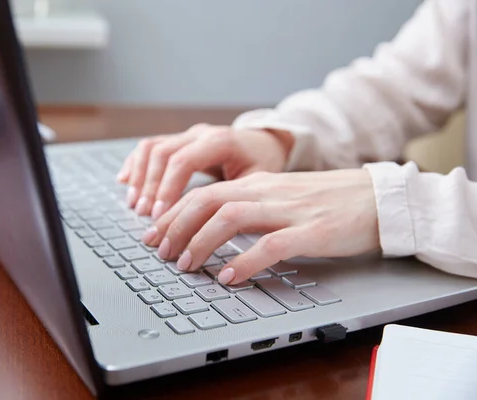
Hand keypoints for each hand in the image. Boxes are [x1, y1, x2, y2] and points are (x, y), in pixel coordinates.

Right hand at [117, 124, 292, 218]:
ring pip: (151, 148)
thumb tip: (211, 227)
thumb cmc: (263, 164)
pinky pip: (150, 147)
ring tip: (134, 204)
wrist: (265, 143)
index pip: (183, 161)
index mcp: (220, 140)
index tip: (159, 214)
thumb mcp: (258, 181)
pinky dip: (135, 164)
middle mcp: (200, 133)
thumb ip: (233, 197)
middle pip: (162, 154)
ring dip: (139, 176)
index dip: (168, 188)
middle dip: (150, 187)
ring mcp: (187, 135)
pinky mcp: (178, 140)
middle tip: (144, 214)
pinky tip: (125, 181)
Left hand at [140, 169, 378, 284]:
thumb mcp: (279, 196)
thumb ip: (248, 206)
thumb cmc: (326, 201)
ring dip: (201, 242)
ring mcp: (288, 210)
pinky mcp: (311, 231)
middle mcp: (266, 192)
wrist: (375, 198)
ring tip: (186, 265)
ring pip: (230, 217)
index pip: (203, 192)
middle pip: (208, 200)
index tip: (154, 234)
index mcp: (256, 183)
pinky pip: (271, 246)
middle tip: (160, 252)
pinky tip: (229, 277)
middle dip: (176, 226)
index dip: (173, 214)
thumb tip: (212, 226)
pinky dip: (245, 262)